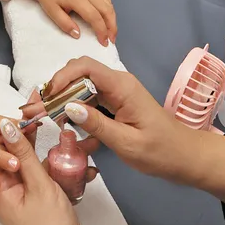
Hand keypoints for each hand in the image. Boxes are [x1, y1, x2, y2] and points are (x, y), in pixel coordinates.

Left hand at [0, 120, 134, 224]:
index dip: (11, 127)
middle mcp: (8, 190)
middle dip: (36, 139)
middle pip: (18, 154)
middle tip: (53, 120)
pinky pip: (49, 179)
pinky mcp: (42, 203)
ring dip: (56, 155)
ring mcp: (26, 197)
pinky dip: (64, 172)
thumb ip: (24, 154)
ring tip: (77, 142)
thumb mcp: (38, 187)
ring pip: (37, 166)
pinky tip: (85, 167)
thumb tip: (4, 124)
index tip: (30, 112)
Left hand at [31, 0, 116, 45]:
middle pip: (106, 10)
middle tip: (111, 39)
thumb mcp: (51, 10)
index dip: (101, 31)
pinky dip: (110, 6)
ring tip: (111, 30)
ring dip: (112, 17)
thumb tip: (78, 35)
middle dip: (112, 26)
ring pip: (108, 2)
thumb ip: (65, 23)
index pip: (95, 17)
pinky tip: (108, 14)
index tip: (104, 42)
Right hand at [34, 58, 194, 181]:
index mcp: (122, 86)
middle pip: (79, 73)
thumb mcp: (126, 143)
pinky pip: (90, 96)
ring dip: (63, 98)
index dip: (62, 77)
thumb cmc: (160, 151)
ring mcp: (117, 91)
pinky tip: (66, 123)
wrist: (185, 157)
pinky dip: (75, 106)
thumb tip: (68, 107)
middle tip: (39, 108)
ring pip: (82, 84)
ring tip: (46, 116)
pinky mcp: (116, 101)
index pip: (85, 67)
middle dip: (57, 87)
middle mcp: (118, 82)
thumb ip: (97, 124)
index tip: (48, 96)